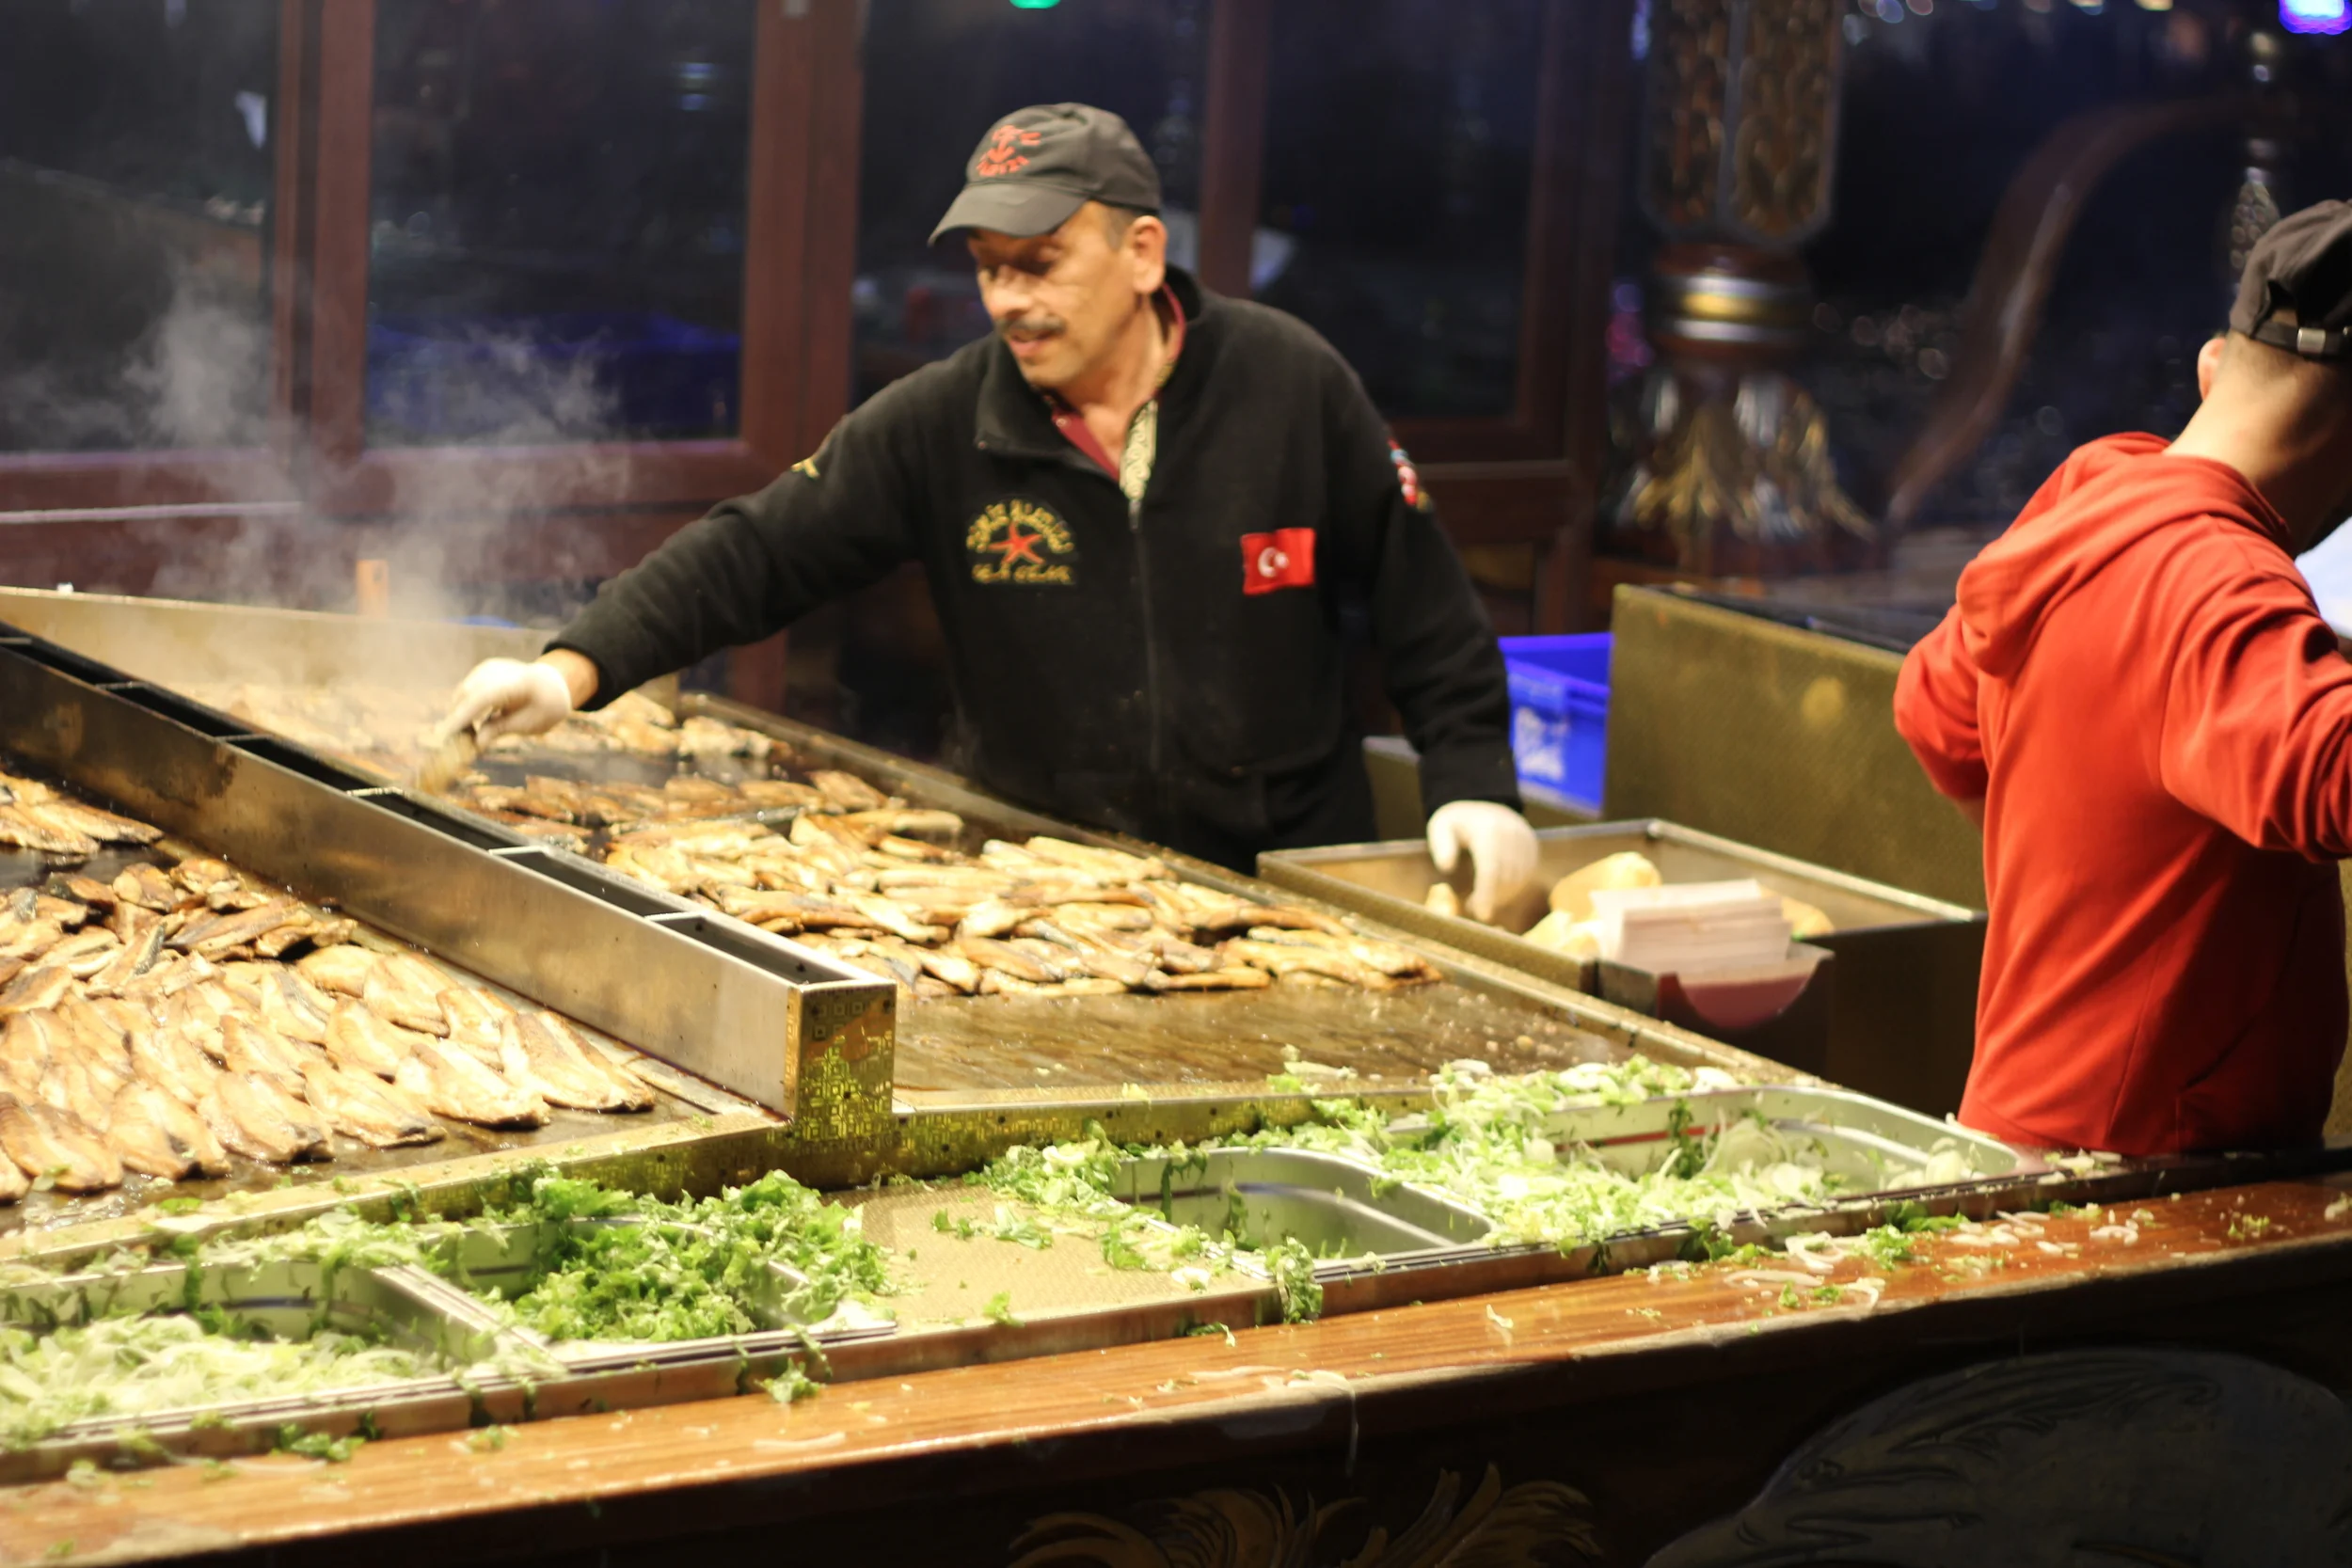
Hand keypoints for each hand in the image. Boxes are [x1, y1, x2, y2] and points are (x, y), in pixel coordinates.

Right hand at [436, 657, 577, 745]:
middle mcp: (503, 669)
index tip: (447, 734)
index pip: (485, 697)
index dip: (464, 715)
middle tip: (455, 744)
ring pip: (464, 691)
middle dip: (458, 717)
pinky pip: (467, 690)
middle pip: (469, 692)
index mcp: (522, 683)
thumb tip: (476, 744)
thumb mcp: (529, 724)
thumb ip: (501, 729)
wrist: (553, 685)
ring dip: (459, 713)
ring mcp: (491, 667)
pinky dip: (463, 706)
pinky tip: (468, 725)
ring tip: (466, 736)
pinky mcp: (483, 670)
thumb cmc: (544, 708)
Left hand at [1426, 800, 1539, 924]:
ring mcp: (1525, 840)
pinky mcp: (1532, 848)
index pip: (1491, 869)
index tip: (1480, 914)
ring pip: (1518, 880)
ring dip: (1501, 896)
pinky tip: (1495, 891)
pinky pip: (1525, 876)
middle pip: (1506, 878)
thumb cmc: (1457, 821)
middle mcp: (1512, 834)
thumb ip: (1441, 845)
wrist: (1485, 803)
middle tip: (1471, 907)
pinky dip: (1511, 889)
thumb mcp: (1440, 825)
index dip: (1487, 895)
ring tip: (1481, 899)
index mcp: (1488, 830)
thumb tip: (1446, 866)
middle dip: (1492, 899)